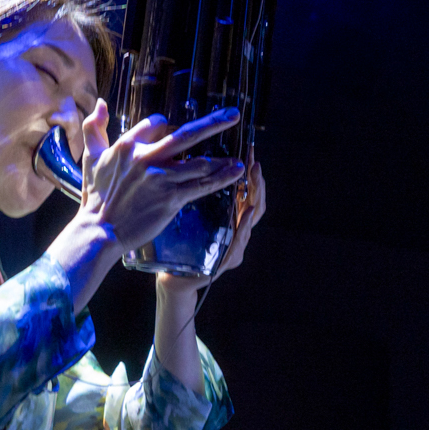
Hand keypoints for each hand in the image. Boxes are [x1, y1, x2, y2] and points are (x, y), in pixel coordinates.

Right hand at [62, 101, 240, 243]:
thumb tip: (101, 102)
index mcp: (128, 144)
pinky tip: (236, 172)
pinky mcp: (170, 198)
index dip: (168, 126)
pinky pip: (201, 186)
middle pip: (187, 135)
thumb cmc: (95, 195)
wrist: (100, 230)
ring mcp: (161, 178)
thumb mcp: (91, 157)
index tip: (174, 130)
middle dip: (214, 123)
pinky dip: (221, 178)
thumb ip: (94, 127)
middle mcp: (146, 157)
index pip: (158, 124)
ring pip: (199, 163)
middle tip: (233, 114)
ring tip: (241, 157)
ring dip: (222, 160)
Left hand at [157, 159, 265, 300]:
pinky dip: (242, 229)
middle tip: (254, 163)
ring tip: (254, 183)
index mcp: (228, 218)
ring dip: (254, 200)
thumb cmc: (177, 244)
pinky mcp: (224, 263)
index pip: (245, 191)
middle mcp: (236, 231)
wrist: (170, 277)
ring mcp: (233, 247)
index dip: (250, 173)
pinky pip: (237, 243)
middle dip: (257, 183)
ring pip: (251, 221)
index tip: (250, 152)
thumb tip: (195, 159)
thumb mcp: (189, 214)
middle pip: (255, 203)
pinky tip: (245, 217)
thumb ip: (198, 193)